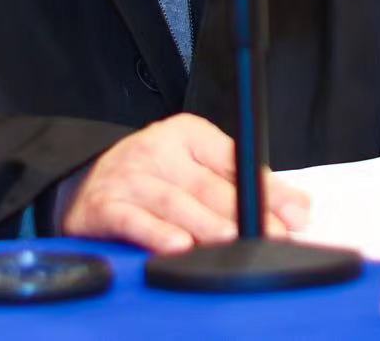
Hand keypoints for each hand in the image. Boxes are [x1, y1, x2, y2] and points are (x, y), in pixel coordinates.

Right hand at [56, 113, 311, 252]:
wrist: (80, 181)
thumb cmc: (152, 176)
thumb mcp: (195, 166)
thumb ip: (245, 185)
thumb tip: (299, 209)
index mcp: (186, 134)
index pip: (234, 159)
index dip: (266, 188)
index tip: (294, 213)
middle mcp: (157, 150)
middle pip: (206, 185)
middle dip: (243, 212)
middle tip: (271, 235)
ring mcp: (129, 177)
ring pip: (173, 203)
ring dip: (204, 224)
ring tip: (229, 239)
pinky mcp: (104, 206)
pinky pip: (133, 220)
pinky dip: (155, 233)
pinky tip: (177, 246)